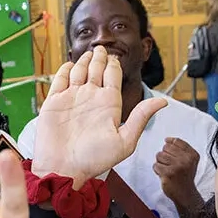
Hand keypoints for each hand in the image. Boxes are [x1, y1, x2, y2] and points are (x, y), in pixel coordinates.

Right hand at [30, 46, 167, 186]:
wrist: (64, 169)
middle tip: (101, 48)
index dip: (114, 64)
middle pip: (96, 69)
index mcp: (108, 104)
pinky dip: (65, 69)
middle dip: (100, 56)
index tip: (115, 55)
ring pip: (79, 70)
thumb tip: (164, 101)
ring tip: (88, 53)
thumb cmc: (94, 160)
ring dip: (84, 60)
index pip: (113, 76)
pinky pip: (60, 80)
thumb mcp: (124, 140)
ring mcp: (72, 98)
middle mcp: (91, 98)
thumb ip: (141, 118)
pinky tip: (70, 64)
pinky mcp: (54, 102)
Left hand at [153, 137, 200, 201]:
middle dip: (165, 155)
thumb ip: (181, 148)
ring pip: (159, 155)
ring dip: (160, 163)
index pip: (176, 141)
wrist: (185, 193)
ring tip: (167, 169)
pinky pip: (156, 165)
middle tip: (170, 164)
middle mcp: (186, 160)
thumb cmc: (185, 176)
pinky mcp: (168, 174)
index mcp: (192, 155)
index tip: (171, 154)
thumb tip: (167, 139)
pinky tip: (164, 174)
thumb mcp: (189, 160)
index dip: (170, 145)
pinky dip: (157, 170)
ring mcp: (177, 167)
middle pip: (166, 147)